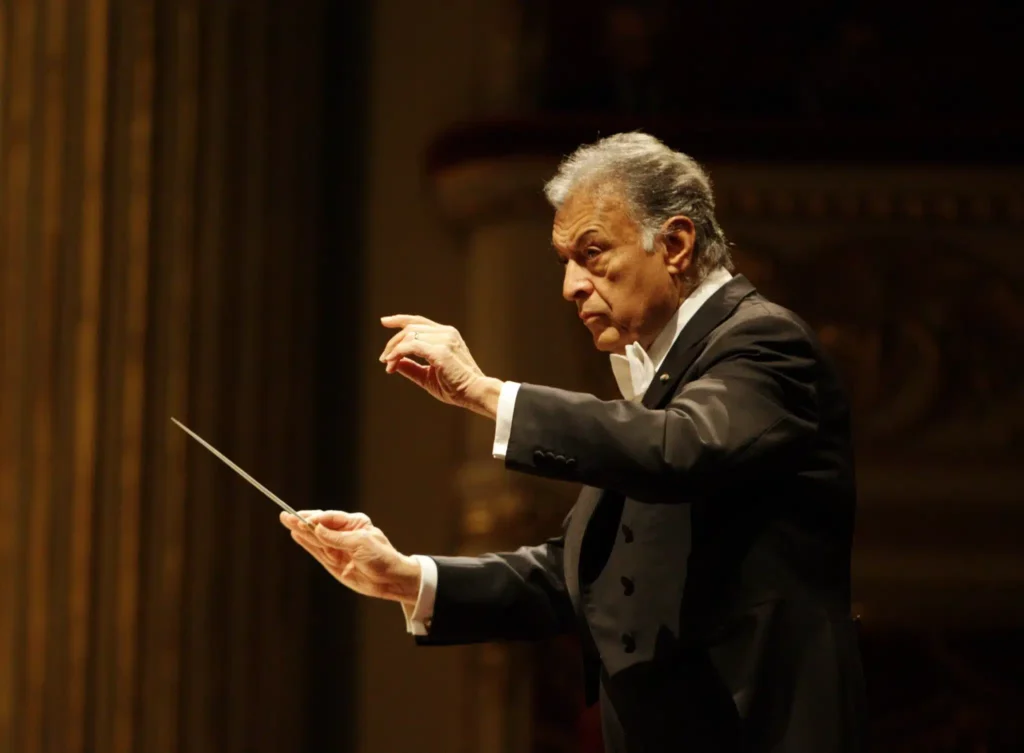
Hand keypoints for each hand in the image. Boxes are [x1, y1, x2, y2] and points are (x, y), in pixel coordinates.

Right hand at [280, 510, 421, 604]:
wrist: (390, 580)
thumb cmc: (381, 557)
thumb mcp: (361, 544)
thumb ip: (337, 538)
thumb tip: (317, 528)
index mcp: (355, 523)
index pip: (331, 518)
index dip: (316, 518)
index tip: (305, 520)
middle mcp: (344, 534)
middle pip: (320, 526)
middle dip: (303, 521)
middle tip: (286, 516)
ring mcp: (338, 548)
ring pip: (316, 538)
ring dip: (301, 531)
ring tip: (286, 521)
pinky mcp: (334, 562)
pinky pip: (317, 551)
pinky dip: (306, 543)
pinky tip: (296, 535)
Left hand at [379, 315, 501, 417]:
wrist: (474, 393)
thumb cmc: (455, 387)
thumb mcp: (427, 376)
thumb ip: (412, 367)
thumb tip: (393, 362)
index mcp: (446, 334)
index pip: (419, 321)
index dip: (400, 319)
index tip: (384, 321)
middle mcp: (446, 333)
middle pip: (410, 327)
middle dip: (392, 342)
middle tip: (384, 359)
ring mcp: (445, 339)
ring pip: (409, 335)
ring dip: (394, 350)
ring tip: (388, 365)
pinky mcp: (441, 350)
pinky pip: (412, 345)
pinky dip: (398, 353)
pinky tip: (392, 363)